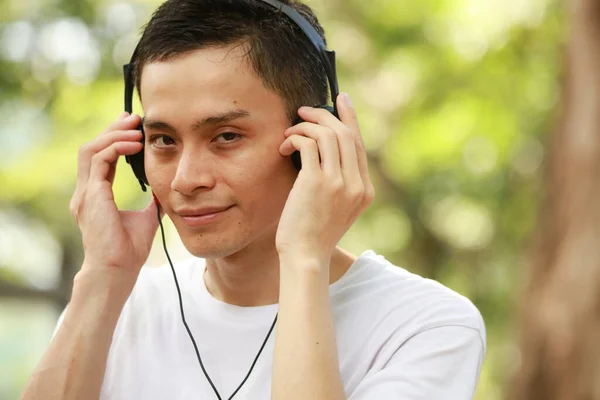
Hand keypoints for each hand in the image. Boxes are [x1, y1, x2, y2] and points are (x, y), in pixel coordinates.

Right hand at [69, 112, 160, 288]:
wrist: (118, 270)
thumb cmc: (129, 250)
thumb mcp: (146, 218)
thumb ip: (151, 202)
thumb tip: (165, 190)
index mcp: (96, 196)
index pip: (101, 159)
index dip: (115, 140)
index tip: (133, 127)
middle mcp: (86, 192)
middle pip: (92, 148)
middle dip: (112, 130)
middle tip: (133, 118)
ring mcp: (86, 193)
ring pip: (91, 150)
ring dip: (112, 134)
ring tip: (134, 126)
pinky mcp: (91, 196)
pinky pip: (99, 160)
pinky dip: (116, 147)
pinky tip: (135, 144)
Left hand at [276, 93, 374, 263]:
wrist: (305, 257)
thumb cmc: (314, 234)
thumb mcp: (337, 209)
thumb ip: (340, 183)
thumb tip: (324, 150)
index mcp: (365, 191)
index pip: (359, 145)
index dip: (349, 119)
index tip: (340, 101)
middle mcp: (356, 185)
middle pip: (346, 134)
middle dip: (324, 115)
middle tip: (304, 110)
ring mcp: (338, 183)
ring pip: (328, 135)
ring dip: (306, 126)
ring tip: (290, 132)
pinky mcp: (316, 182)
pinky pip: (309, 144)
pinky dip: (295, 138)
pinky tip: (285, 146)